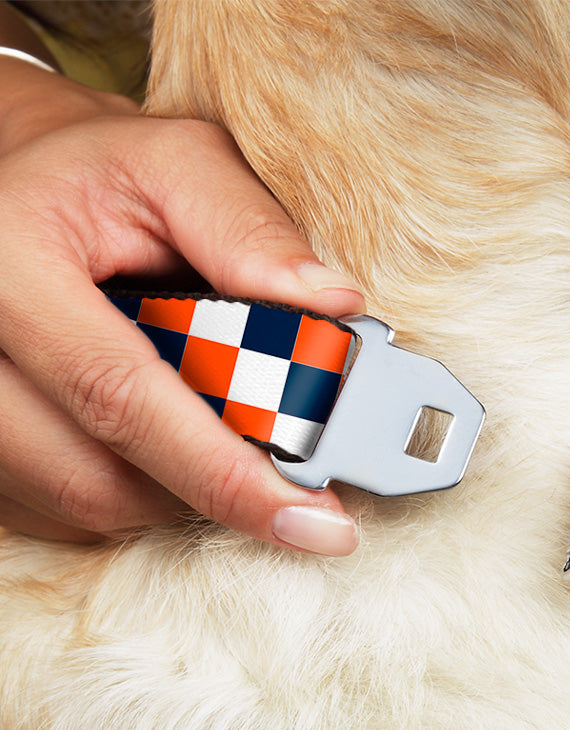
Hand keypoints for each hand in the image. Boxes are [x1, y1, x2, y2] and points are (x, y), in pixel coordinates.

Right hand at [0, 58, 363, 551]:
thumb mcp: (177, 165)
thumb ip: (249, 229)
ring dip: (174, 491)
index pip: (121, 396)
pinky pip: (59, 510)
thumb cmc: (102, 176)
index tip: (315, 521)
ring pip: (82, 504)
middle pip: (96, 477)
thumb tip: (334, 305)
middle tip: (293, 488)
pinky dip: (133, 490)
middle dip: (212, 491)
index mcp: (8, 265)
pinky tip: (163, 443)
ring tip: (221, 436)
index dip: (225, 473)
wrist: (19, 188)